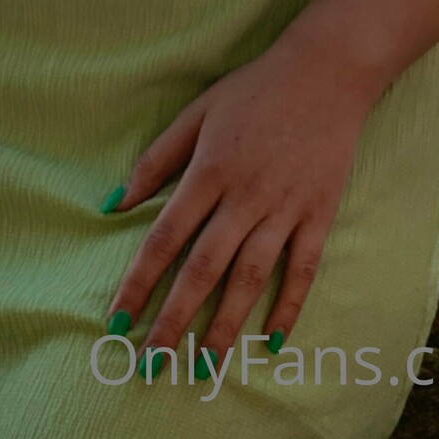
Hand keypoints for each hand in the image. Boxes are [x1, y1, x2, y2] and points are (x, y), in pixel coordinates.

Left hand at [102, 34, 376, 375]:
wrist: (324, 73)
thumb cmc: (254, 90)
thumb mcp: (197, 113)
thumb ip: (156, 160)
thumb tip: (113, 204)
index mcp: (209, 170)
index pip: (165, 237)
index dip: (139, 281)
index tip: (119, 320)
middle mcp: (244, 196)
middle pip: (204, 268)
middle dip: (175, 318)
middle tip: (153, 363)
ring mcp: (284, 207)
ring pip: (250, 277)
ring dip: (226, 324)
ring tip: (204, 365)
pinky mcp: (318, 213)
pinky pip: (302, 269)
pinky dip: (288, 306)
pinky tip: (271, 339)